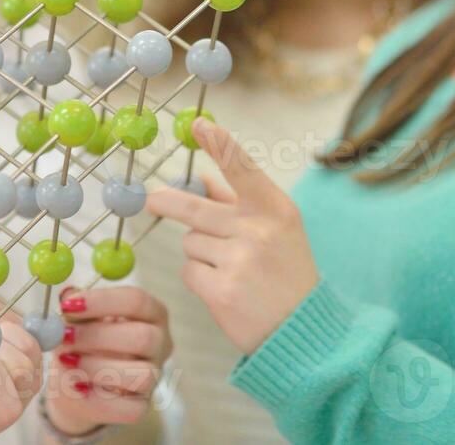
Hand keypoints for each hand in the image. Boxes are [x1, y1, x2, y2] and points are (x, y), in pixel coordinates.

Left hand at [43, 284, 171, 435]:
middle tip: (64, 336)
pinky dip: (97, 397)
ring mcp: (155, 377)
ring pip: (142, 374)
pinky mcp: (142, 406)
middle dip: (98, 337)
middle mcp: (160, 343)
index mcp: (151, 313)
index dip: (102, 301)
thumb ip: (75, 307)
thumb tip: (67, 294)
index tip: (68, 305)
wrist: (77, 385)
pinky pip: (129, 408)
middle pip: (143, 337)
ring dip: (98, 367)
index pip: (136, 300)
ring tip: (68, 361)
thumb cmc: (84, 342)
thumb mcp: (78, 320)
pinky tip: (76, 385)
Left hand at [144, 118, 318, 354]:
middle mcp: (258, 231)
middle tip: (151, 199)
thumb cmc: (287, 273)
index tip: (199, 125)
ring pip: (191, 242)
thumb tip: (202, 178)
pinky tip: (224, 288)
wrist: (302, 330)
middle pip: (196, 209)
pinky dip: (200, 278)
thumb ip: (238, 203)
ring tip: (231, 270)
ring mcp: (239, 261)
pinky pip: (189, 270)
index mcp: (276, 209)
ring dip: (201, 253)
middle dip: (170, 204)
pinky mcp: (221, 291)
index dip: (220, 145)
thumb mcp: (276, 230)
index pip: (244, 169)